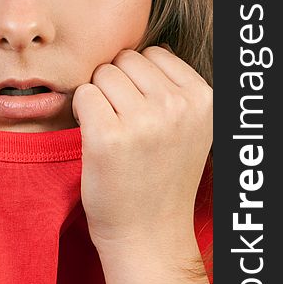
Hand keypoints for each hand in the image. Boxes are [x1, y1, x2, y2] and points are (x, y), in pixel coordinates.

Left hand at [72, 46, 211, 254]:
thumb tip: (148, 48)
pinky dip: (81, 111)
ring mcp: (144, 121)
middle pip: (126, 59)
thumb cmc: (161, 177)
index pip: (154, 53)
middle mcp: (177, 106)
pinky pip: (83, 94)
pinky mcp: (107, 136)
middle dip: (117, 84)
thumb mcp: (189, 127)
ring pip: (103, 74)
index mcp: (203, 98)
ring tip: (111, 129)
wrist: (148, 235)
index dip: (139, 79)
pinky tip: (93, 135)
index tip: (141, 110)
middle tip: (122, 120)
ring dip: (99, 96)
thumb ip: (174, 87)